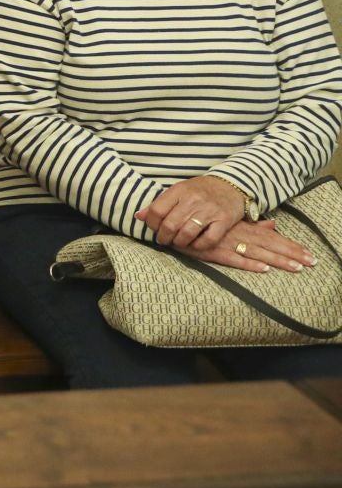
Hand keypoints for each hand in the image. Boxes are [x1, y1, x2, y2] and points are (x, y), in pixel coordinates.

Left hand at [135, 175, 247, 250]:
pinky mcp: (224, 221)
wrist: (231, 185)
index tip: (154, 228)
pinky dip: (198, 246)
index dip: (151, 224)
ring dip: (179, 243)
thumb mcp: (178, 191)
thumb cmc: (200, 190)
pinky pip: (208, 240)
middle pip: (170, 225)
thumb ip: (159, 203)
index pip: (156, 210)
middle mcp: (193, 200)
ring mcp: (209, 210)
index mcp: (179, 190)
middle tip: (164, 240)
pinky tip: (194, 244)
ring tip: (177, 243)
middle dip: (163, 237)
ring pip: (186, 234)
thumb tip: (139, 216)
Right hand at [189, 220, 316, 273]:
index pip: (272, 237)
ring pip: (257, 252)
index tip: (309, 254)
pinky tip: (263, 268)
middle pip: (270, 245)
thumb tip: (272, 224)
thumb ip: (252, 223)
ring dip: (277, 260)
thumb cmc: (205, 220)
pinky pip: (234, 259)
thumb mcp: (231, 220)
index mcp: (245, 228)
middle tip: (311, 262)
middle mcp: (239, 235)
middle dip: (291, 253)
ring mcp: (227, 243)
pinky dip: (249, 263)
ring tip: (296, 267)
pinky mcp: (214, 252)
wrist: (176, 219)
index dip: (291, 246)